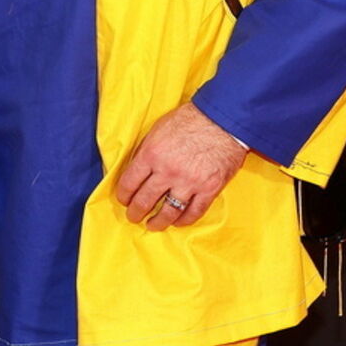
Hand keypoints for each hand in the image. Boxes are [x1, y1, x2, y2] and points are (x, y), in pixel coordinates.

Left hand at [114, 102, 247, 231]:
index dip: (123, 195)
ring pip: (168, 212)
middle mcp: (168, 171)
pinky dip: (184, 221)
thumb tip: (136, 170)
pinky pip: (193, 213)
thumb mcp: (158, 129)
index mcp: (152, 154)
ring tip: (152, 225)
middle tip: (134, 216)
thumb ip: (146, 151)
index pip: (129, 182)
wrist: (222, 119)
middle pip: (144, 200)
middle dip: (136, 212)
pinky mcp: (208, 189)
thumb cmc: (190, 120)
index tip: (123, 200)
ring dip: (157, 222)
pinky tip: (177, 222)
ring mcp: (189, 182)